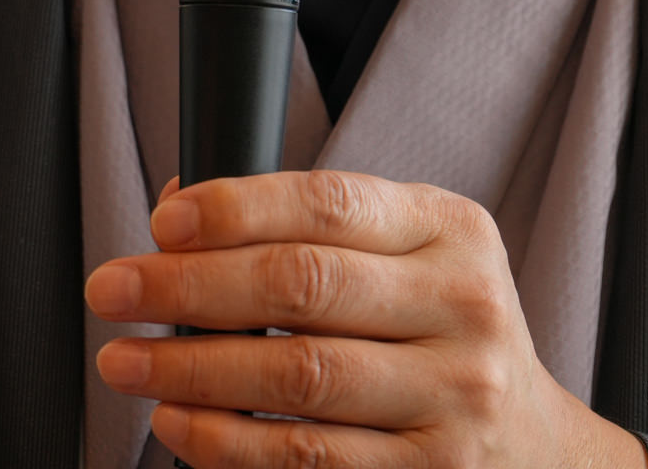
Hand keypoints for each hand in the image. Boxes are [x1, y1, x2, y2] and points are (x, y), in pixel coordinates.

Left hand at [83, 170, 647, 468]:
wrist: (535, 449)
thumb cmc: (440, 331)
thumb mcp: (409, 254)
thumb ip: (311, 227)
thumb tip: (179, 213)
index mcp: (451, 230)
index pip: (328, 203)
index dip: (234, 209)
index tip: (161, 224)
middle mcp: (463, 308)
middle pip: (301, 288)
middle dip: (186, 287)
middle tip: (112, 291)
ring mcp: (452, 400)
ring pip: (296, 380)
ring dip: (189, 370)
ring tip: (126, 361)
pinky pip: (306, 458)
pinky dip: (226, 443)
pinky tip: (179, 422)